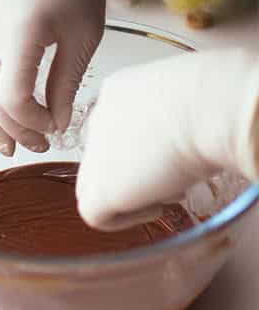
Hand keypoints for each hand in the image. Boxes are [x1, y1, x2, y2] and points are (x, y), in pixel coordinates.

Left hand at [76, 49, 258, 229]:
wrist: (213, 108)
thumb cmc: (216, 98)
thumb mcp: (190, 100)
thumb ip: (173, 117)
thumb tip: (180, 139)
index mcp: (120, 92)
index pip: (119, 128)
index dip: (145, 150)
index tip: (173, 158)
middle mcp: (100, 119)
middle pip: (108, 156)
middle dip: (138, 172)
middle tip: (174, 179)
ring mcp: (94, 155)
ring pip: (100, 183)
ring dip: (134, 194)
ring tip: (172, 191)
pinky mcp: (96, 190)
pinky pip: (96, 215)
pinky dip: (127, 217)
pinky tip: (157, 208)